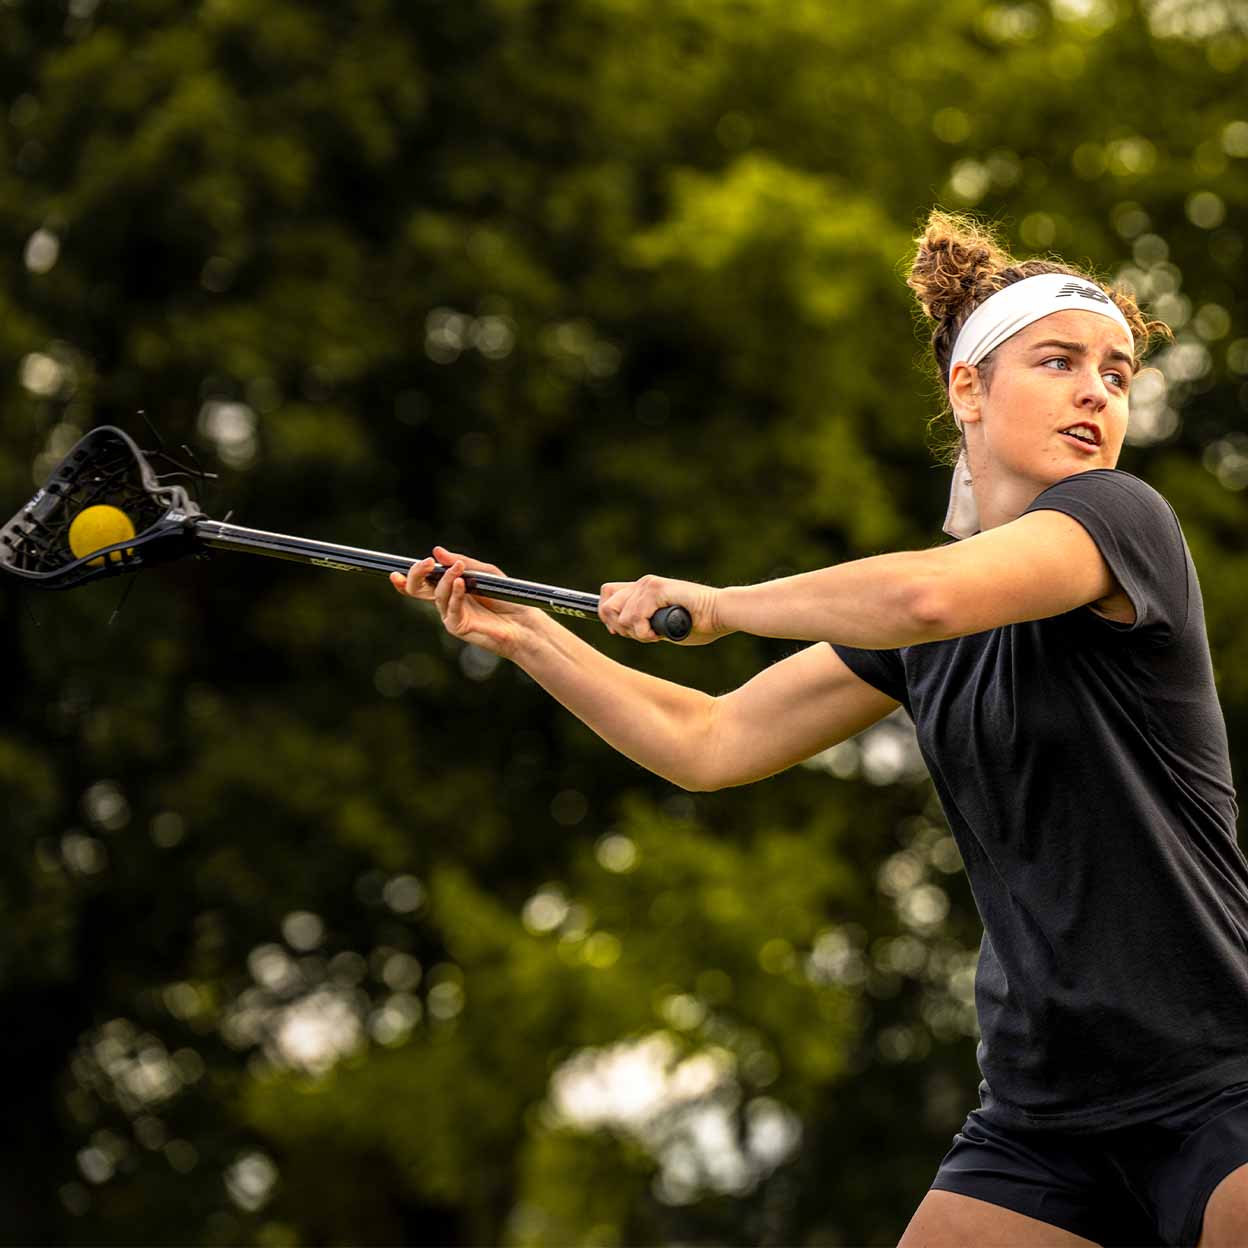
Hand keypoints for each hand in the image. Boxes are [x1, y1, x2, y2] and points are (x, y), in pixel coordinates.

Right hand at [390, 545, 540, 658]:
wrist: (523, 621)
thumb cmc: (506, 596)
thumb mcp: (485, 573)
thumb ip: (462, 562)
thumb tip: (437, 550)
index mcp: (449, 587)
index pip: (421, 581)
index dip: (406, 576)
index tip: (394, 570)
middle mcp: (445, 601)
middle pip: (418, 589)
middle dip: (416, 575)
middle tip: (427, 563)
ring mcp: (450, 614)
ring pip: (438, 595)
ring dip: (447, 579)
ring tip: (459, 570)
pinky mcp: (458, 626)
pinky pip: (451, 609)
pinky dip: (455, 594)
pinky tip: (461, 584)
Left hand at [598, 574, 727, 644]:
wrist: (721, 613)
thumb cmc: (699, 623)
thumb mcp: (662, 625)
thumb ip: (643, 623)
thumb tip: (621, 629)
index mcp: (643, 589)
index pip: (607, 596)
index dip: (609, 617)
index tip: (622, 632)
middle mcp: (642, 583)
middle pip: (606, 606)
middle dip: (620, 628)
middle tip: (643, 635)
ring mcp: (648, 584)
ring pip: (620, 616)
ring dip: (636, 633)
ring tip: (656, 635)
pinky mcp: (656, 589)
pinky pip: (635, 617)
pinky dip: (644, 632)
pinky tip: (659, 634)